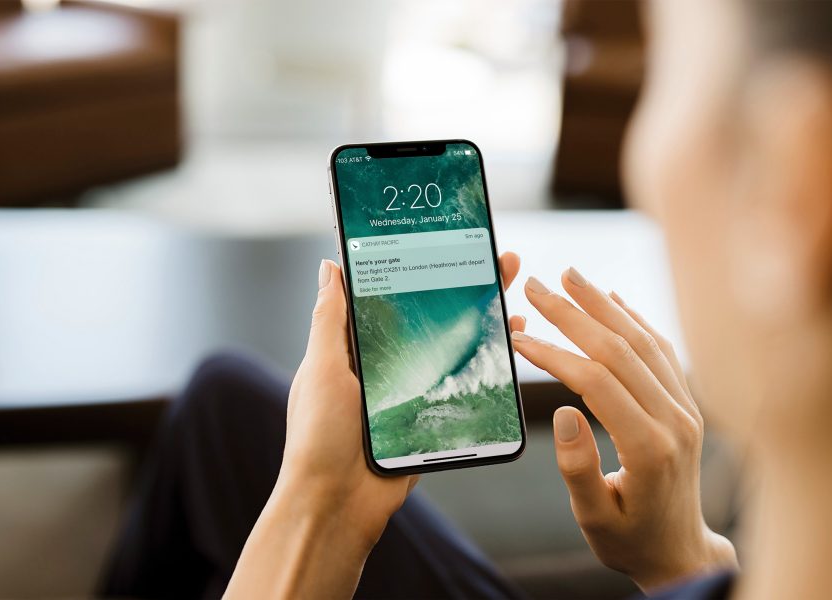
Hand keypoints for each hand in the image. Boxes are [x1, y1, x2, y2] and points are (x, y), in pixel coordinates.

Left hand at [226, 253, 522, 598]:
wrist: (337, 505)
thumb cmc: (319, 436)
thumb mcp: (321, 368)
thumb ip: (330, 319)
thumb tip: (330, 267)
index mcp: (355, 348)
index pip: (392, 297)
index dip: (419, 268)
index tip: (446, 241)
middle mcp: (385, 365)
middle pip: (431, 317)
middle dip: (464, 286)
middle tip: (497, 257)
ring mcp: (411, 390)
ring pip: (453, 347)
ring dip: (483, 319)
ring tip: (513, 291)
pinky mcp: (430, 416)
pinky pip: (462, 385)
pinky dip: (487, 363)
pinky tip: (510, 343)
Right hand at [510, 268, 736, 592]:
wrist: (680, 551)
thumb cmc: (629, 538)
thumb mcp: (594, 518)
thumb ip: (577, 468)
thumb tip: (562, 413)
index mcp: (648, 448)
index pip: (595, 382)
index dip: (553, 354)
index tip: (519, 337)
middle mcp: (674, 420)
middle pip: (620, 350)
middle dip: (574, 313)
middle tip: (539, 286)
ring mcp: (685, 409)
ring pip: (643, 342)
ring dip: (605, 306)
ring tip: (571, 277)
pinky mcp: (686, 404)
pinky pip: (661, 352)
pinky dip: (636, 321)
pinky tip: (614, 301)